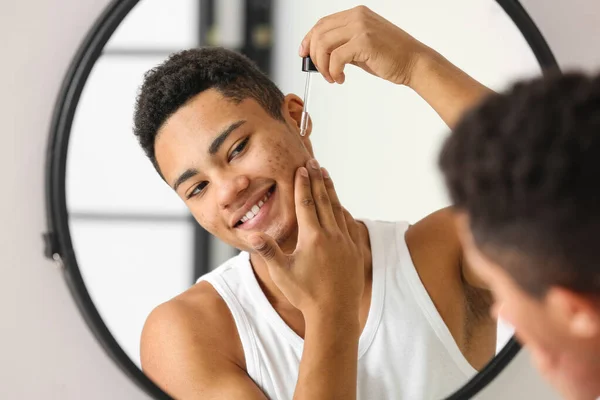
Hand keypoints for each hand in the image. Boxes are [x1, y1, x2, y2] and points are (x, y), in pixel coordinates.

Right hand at [250, 159, 363, 319]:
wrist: (335, 314)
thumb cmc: (305, 295)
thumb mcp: (282, 273)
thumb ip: (268, 250)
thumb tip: (250, 233)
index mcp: (313, 237)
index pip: (306, 204)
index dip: (302, 185)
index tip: (301, 168)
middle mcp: (332, 235)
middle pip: (324, 200)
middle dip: (317, 179)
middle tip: (314, 162)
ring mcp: (347, 242)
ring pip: (338, 209)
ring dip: (331, 191)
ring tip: (326, 175)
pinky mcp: (356, 251)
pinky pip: (350, 224)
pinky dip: (344, 211)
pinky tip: (341, 207)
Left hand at [299, 5, 426, 85]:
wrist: (414, 62)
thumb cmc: (392, 57)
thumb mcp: (362, 46)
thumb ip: (344, 45)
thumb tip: (322, 55)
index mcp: (356, 14)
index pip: (322, 23)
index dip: (309, 39)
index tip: (304, 54)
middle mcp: (357, 16)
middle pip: (319, 33)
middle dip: (314, 55)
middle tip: (320, 72)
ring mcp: (360, 27)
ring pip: (324, 45)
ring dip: (323, 66)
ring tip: (332, 77)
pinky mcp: (364, 42)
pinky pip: (336, 57)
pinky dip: (333, 71)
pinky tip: (341, 78)